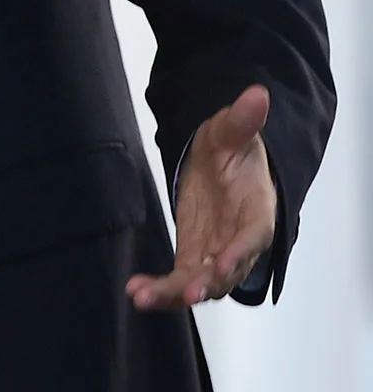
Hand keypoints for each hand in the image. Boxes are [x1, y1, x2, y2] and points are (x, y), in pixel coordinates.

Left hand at [127, 84, 276, 310]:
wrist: (223, 164)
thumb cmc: (233, 149)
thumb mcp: (232, 131)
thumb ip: (241, 120)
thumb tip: (257, 94)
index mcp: (256, 212)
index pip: (253, 237)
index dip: (240, 253)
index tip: (223, 265)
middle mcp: (239, 241)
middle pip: (228, 272)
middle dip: (208, 284)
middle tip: (188, 293)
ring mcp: (215, 252)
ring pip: (201, 283)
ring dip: (175, 294)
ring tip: (143, 297)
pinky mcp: (194, 256)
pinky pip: (179, 278)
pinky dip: (160, 288)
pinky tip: (135, 290)